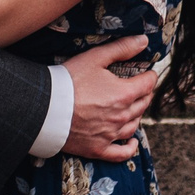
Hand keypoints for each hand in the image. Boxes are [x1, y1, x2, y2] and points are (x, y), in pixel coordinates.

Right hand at [62, 35, 155, 162]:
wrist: (45, 108)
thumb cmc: (68, 80)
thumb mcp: (95, 58)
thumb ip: (121, 48)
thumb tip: (143, 41)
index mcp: (124, 94)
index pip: (147, 84)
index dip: (149, 76)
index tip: (148, 73)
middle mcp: (122, 116)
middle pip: (142, 104)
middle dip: (144, 94)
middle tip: (140, 87)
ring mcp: (111, 134)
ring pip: (134, 125)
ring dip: (137, 115)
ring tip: (133, 108)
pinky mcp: (98, 149)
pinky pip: (121, 153)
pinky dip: (130, 147)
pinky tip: (132, 141)